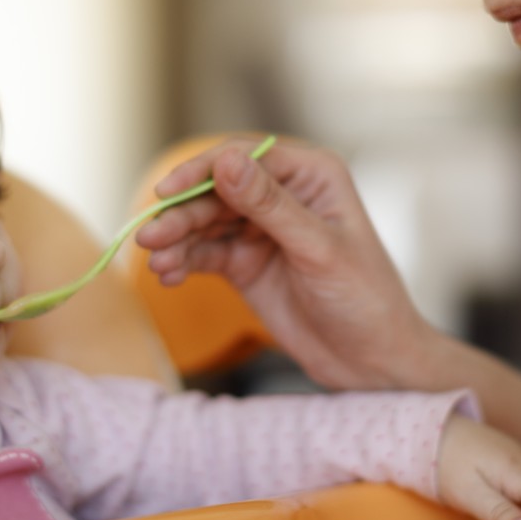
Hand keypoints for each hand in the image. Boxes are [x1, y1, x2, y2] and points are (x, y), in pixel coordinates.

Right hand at [136, 136, 437, 389]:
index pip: (245, 158)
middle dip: (182, 214)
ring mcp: (261, 230)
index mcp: (310, 175)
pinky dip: (184, 263)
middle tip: (149, 238)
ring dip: (177, 241)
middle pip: (217, 191)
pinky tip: (168, 276)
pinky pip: (205, 254)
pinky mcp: (245, 263)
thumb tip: (225, 161)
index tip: (168, 192)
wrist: (371, 361)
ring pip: (205, 223)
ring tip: (157, 263)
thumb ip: (269, 206)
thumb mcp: (318, 249)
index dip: (203, 171)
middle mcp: (282, 195)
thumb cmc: (365, 298)